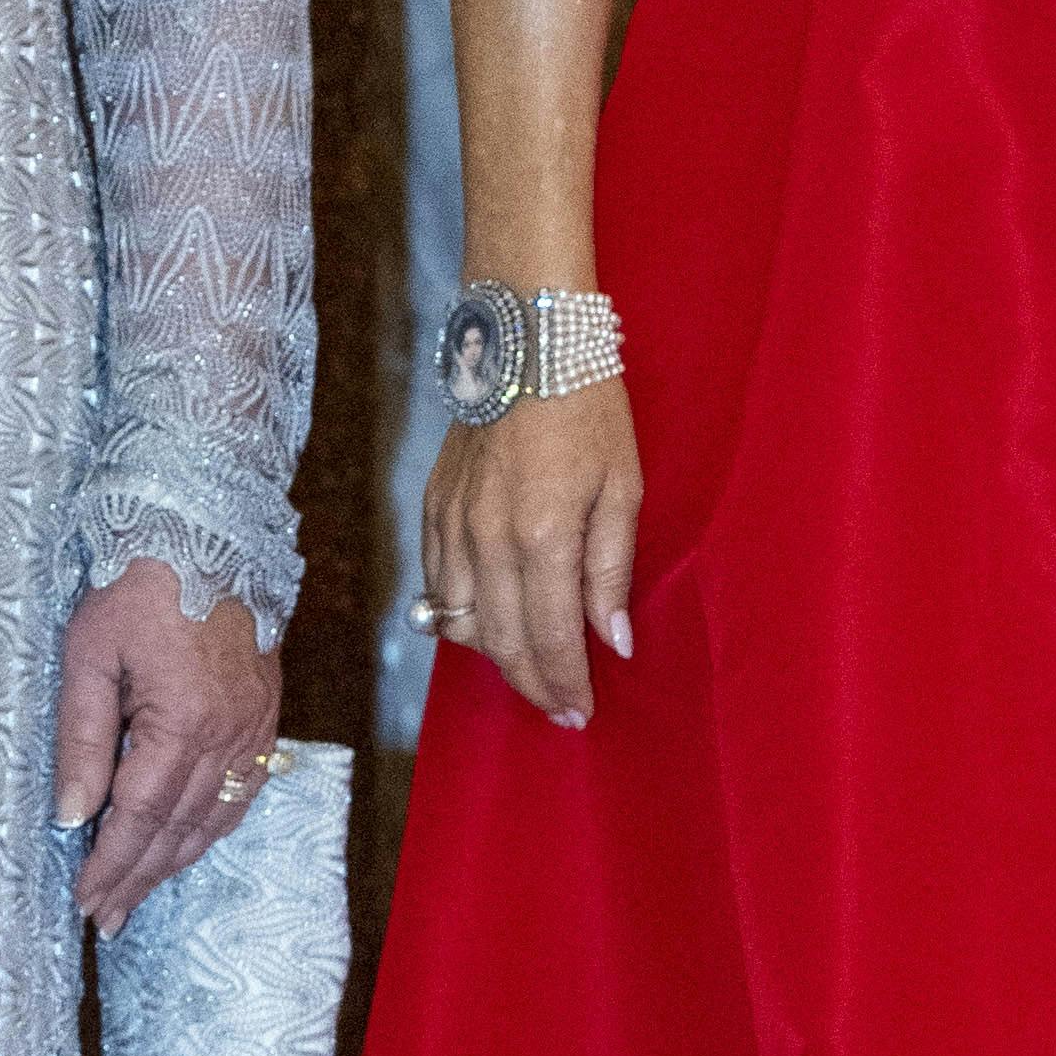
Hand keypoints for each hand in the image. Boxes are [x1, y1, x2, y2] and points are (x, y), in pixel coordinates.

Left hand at [53, 555, 283, 933]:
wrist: (208, 534)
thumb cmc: (139, 586)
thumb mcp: (90, 656)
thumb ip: (83, 739)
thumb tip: (72, 814)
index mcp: (182, 721)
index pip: (140, 815)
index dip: (110, 863)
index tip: (85, 899)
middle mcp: (228, 734)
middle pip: (178, 827)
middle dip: (139, 877)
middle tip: (106, 918)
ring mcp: (254, 726)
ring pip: (216, 815)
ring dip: (176, 861)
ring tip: (140, 894)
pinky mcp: (265, 714)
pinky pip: (246, 788)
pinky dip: (216, 825)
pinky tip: (192, 842)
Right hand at [422, 380, 641, 727]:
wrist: (526, 343)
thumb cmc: (589, 410)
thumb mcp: (623, 488)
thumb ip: (611, 570)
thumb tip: (611, 640)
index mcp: (541, 537)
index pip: (549, 639)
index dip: (565, 684)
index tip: (581, 712)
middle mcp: (486, 541)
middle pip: (501, 643)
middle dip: (533, 685)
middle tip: (560, 710)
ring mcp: (451, 525)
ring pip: (462, 622)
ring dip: (496, 658)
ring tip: (531, 673)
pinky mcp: (432, 508)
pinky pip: (438, 585)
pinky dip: (461, 616)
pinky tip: (488, 624)